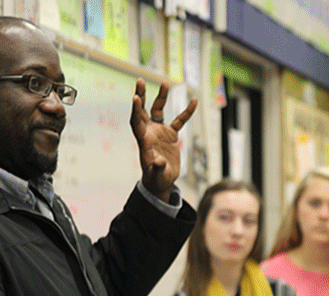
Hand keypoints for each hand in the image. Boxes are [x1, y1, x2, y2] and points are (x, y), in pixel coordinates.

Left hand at [129, 80, 197, 202]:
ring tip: (165, 83)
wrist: (162, 180)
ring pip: (158, 110)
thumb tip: (158, 161)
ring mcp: (159, 131)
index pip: (137, 122)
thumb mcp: (157, 175)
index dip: (135, 110)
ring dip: (161, 97)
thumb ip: (157, 167)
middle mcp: (149, 132)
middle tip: (140, 81)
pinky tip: (194, 101)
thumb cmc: (156, 178)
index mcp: (143, 140)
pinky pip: (179, 120)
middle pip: (142, 110)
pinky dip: (186, 112)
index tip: (135, 98)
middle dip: (141, 96)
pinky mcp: (170, 134)